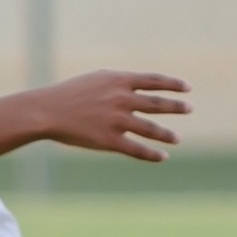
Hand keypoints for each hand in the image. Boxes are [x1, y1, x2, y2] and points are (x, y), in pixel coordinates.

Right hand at [35, 71, 188, 161]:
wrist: (47, 111)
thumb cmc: (70, 93)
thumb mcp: (97, 79)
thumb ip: (120, 82)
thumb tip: (141, 86)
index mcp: (119, 81)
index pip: (154, 80)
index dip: (173, 84)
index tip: (187, 88)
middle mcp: (121, 99)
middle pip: (156, 103)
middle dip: (175, 106)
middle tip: (189, 108)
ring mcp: (116, 120)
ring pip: (150, 128)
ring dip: (166, 134)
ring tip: (177, 138)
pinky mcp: (109, 140)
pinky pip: (136, 149)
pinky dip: (151, 154)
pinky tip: (162, 157)